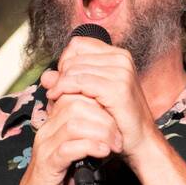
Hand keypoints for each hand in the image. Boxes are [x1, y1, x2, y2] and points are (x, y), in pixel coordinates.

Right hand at [8, 91, 123, 184]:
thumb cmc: (57, 183)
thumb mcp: (76, 155)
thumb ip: (88, 139)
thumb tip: (114, 128)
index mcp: (54, 124)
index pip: (76, 96)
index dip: (100, 104)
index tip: (118, 121)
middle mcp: (47, 130)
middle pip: (76, 104)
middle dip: (104, 117)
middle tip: (119, 136)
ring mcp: (45, 147)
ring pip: (73, 123)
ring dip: (100, 132)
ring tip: (114, 145)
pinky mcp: (47, 165)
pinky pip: (68, 148)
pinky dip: (90, 147)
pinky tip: (103, 153)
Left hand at [40, 37, 157, 166]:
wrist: (140, 140)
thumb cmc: (117, 119)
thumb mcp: (90, 95)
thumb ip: (68, 81)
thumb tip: (45, 76)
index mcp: (118, 55)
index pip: (78, 44)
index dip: (65, 61)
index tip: (63, 81)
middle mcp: (121, 59)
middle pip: (73, 57)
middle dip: (60, 75)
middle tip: (55, 94)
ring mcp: (121, 72)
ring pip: (73, 69)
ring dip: (60, 85)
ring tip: (56, 99)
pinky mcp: (117, 88)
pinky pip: (78, 81)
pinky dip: (64, 89)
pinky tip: (58, 100)